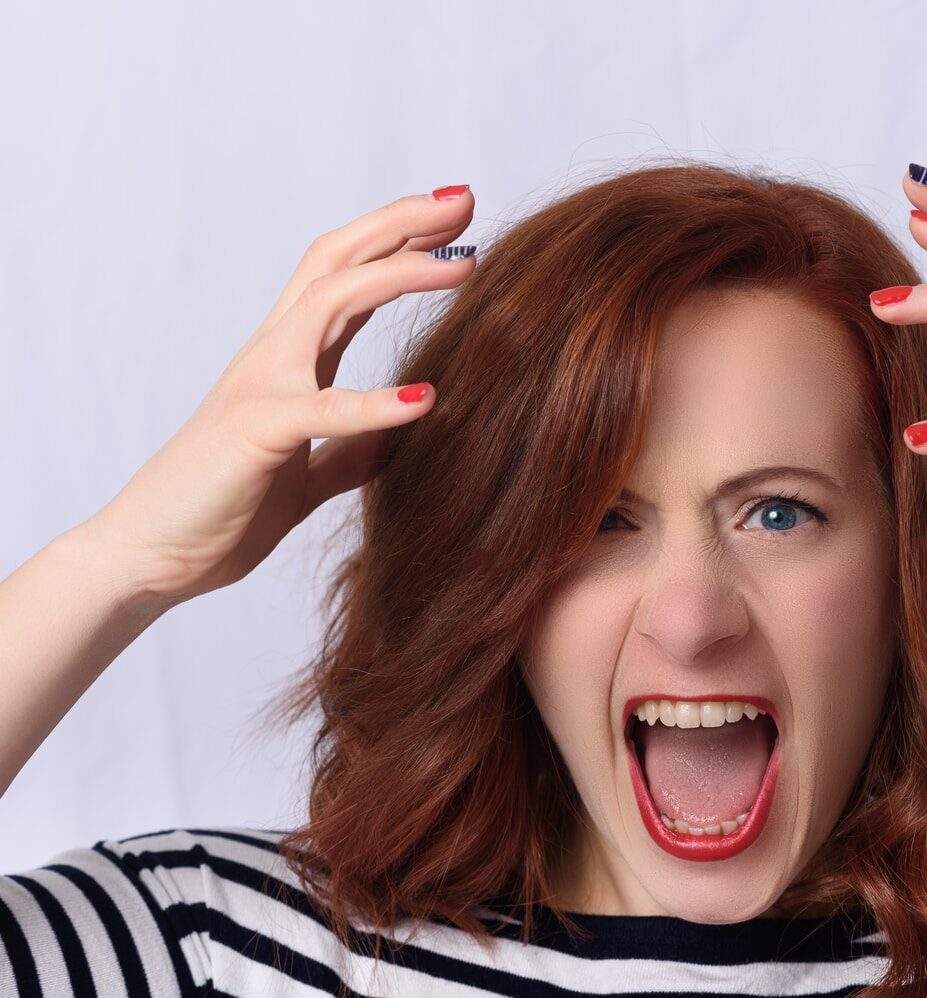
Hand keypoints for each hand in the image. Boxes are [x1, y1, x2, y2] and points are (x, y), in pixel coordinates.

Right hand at [79, 185, 477, 606]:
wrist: (148, 557)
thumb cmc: (218, 510)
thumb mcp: (304, 476)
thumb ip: (348, 451)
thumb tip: (400, 437)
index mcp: (287, 361)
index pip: (347, 277)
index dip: (399, 242)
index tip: (458, 222)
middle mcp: (272, 355)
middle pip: (337, 260)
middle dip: (402, 224)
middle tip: (466, 200)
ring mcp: (260, 386)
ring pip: (329, 301)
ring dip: (400, 276)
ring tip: (465, 269)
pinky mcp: (255, 433)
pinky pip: (321, 410)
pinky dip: (376, 404)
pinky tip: (426, 398)